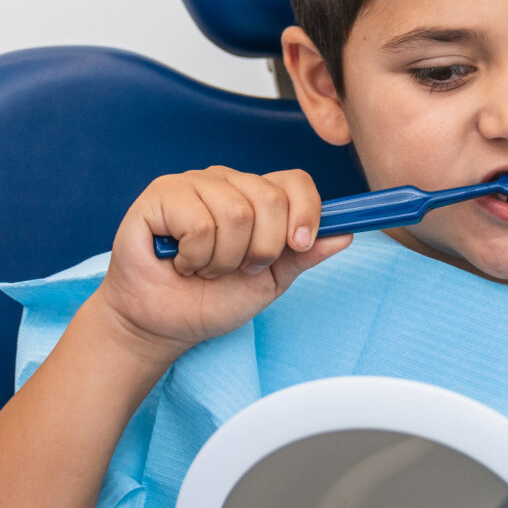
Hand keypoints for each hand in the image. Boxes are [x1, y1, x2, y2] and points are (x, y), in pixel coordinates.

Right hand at [90, 167, 351, 361]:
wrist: (163, 325)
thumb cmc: (210, 301)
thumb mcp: (270, 282)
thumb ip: (304, 256)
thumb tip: (345, 234)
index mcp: (256, 196)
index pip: (295, 182)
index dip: (305, 213)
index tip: (298, 246)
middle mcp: (227, 182)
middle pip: (270, 199)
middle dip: (259, 250)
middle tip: (234, 269)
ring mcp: (194, 183)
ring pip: (235, 213)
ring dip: (222, 259)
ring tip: (202, 267)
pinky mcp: (162, 193)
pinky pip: (199, 221)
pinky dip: (194, 256)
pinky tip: (178, 260)